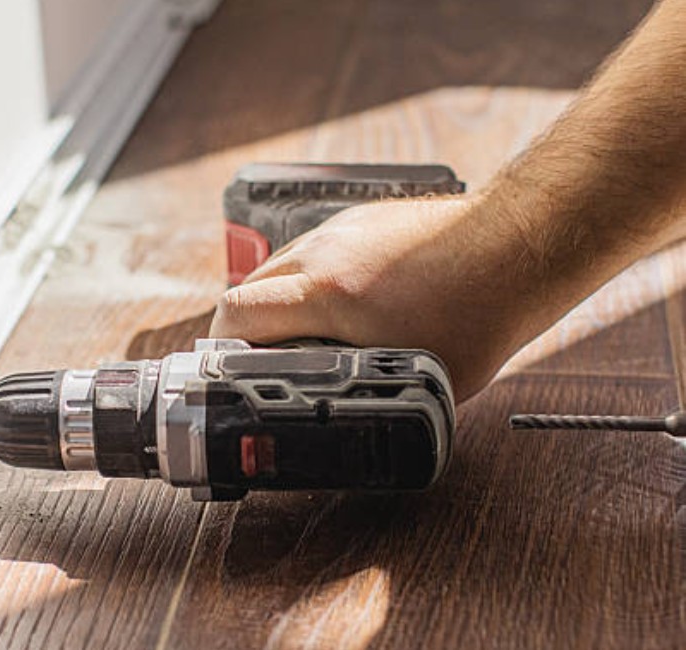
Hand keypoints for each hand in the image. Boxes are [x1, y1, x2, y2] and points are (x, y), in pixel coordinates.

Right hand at [210, 196, 528, 401]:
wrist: (522, 243)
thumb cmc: (484, 310)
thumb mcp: (419, 378)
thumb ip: (366, 395)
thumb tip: (343, 425)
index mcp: (328, 292)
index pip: (236, 312)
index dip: (221, 346)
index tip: (228, 369)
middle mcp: (324, 251)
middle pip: (247, 286)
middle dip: (245, 327)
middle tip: (260, 360)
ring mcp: (340, 229)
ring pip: (277, 264)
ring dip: (274, 301)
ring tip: (297, 333)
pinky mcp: (359, 219)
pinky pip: (309, 249)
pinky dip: (305, 279)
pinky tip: (333, 303)